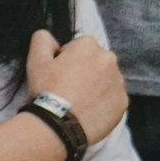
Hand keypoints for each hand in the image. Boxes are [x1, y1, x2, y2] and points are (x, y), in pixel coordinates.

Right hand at [26, 29, 128, 145]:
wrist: (58, 125)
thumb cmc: (46, 90)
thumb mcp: (36, 60)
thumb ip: (42, 39)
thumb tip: (48, 35)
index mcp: (89, 45)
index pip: (79, 48)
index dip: (66, 60)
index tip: (59, 75)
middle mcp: (109, 59)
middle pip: (96, 62)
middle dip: (85, 71)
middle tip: (68, 89)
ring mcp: (118, 81)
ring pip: (106, 80)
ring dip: (96, 86)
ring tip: (78, 101)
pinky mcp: (123, 101)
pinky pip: (113, 98)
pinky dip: (104, 103)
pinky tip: (88, 111)